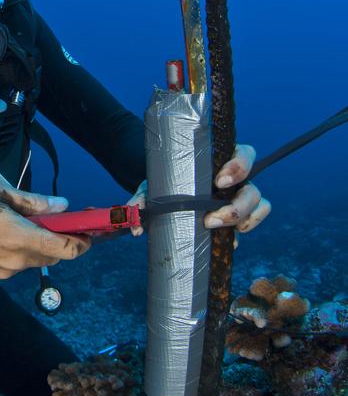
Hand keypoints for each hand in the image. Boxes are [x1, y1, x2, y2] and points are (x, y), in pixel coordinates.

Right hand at [0, 180, 91, 282]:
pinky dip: (16, 252)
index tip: (90, 230)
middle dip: (58, 240)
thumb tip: (60, 205)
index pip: (66, 249)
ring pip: (31, 261)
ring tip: (18, 222)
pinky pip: (12, 265)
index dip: (83, 241)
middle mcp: (13, 261)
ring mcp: (0, 273)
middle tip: (53, 220)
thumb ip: (32, 201)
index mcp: (18, 237)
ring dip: (35, 245)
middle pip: (52, 256)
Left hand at [125, 143, 270, 239]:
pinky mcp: (240, 214)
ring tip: (214, 227)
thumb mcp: (152, 185)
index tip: (219, 181)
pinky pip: (254, 219)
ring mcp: (240, 196)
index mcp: (222, 157)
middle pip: (253, 188)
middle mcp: (237, 177)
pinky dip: (246, 228)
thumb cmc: (164, 182)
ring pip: (259, 205)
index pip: (244, 155)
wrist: (165, 192)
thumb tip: (136, 227)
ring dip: (243, 219)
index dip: (238, 167)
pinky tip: (231, 240)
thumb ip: (142, 200)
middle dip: (237, 206)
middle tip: (210, 218)